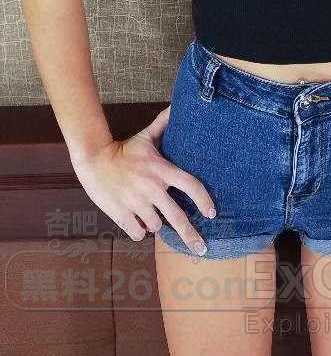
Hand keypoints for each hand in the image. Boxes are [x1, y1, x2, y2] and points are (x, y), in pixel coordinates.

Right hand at [69, 106, 215, 254]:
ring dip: (155, 224)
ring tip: (149, 214)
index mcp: (162, 170)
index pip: (191, 185)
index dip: (204, 200)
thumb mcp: (145, 136)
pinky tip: (137, 223)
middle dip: (191, 236)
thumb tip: (176, 106)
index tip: (212, 214)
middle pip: (178, 217)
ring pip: (156, 226)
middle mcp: (153, 188)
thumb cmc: (123, 150)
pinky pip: (138, 233)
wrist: (94, 159)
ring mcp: (137, 203)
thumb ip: (163, 124)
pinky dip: (139, 231)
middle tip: (202, 249)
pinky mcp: (122, 214)